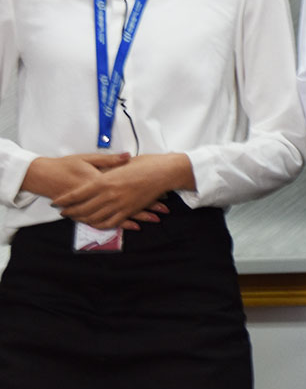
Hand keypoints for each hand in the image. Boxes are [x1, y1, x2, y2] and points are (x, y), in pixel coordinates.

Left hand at [50, 153, 186, 230]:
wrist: (165, 172)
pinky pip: (111, 223)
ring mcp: (120, 204)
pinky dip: (101, 225)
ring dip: (83, 220)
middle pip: (83, 208)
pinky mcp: (129, 211)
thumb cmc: (146, 164)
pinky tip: (96, 224)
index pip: (77, 194)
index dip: (65, 200)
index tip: (56, 202)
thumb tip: (96, 173)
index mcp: (105, 180)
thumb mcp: (122, 163)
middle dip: (70, 212)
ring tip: (77, 219)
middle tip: (63, 213)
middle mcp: (109, 194)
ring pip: (95, 218)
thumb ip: (107, 169)